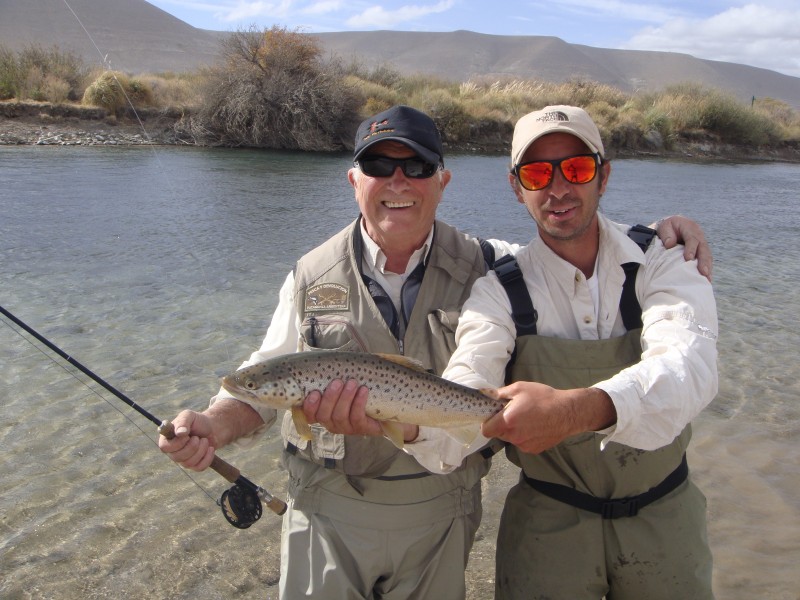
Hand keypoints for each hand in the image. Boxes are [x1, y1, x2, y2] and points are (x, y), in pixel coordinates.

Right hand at [157, 409, 216, 470]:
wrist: (213, 428)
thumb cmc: (198, 421)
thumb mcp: (189, 416)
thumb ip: (183, 422)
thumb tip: (180, 433)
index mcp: (167, 439)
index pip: (164, 447)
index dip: (177, 443)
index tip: (187, 435)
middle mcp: (173, 451)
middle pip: (177, 458)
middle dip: (192, 446)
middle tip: (198, 437)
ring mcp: (183, 459)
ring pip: (188, 464)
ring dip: (201, 450)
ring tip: (204, 440)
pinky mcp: (194, 465)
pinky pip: (199, 468)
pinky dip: (207, 457)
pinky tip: (210, 448)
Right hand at [303, 379, 418, 441]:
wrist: (393, 405)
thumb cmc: (363, 388)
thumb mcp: (346, 381)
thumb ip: (334, 374)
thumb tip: (323, 359)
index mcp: (324, 412)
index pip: (308, 416)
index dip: (309, 407)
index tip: (314, 392)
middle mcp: (333, 423)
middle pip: (324, 416)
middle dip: (329, 398)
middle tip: (337, 382)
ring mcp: (348, 428)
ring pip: (340, 417)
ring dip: (345, 398)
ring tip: (352, 383)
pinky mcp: (364, 429)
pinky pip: (357, 418)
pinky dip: (359, 403)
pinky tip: (363, 391)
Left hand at [481, 382, 614, 454]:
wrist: (567, 412)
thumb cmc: (544, 398)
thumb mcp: (520, 388)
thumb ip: (500, 393)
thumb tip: (486, 394)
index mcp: (507, 421)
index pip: (486, 430)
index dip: (487, 423)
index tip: (493, 416)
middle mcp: (514, 436)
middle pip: (499, 434)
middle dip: (502, 425)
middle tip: (514, 413)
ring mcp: (524, 445)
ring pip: (511, 439)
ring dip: (515, 431)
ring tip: (528, 418)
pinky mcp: (534, 450)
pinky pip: (523, 443)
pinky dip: (526, 436)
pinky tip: (536, 426)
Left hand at [656, 215, 712, 280]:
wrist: (673, 225)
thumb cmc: (667, 227)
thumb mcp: (664, 227)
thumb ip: (666, 234)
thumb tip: (670, 244)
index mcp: (690, 227)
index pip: (692, 238)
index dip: (691, 248)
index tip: (688, 259)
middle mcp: (699, 235)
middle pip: (703, 248)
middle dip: (704, 261)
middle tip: (703, 272)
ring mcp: (702, 244)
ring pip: (707, 255)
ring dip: (708, 267)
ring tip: (707, 279)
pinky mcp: (701, 251)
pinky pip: (706, 260)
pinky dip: (707, 269)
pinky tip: (706, 279)